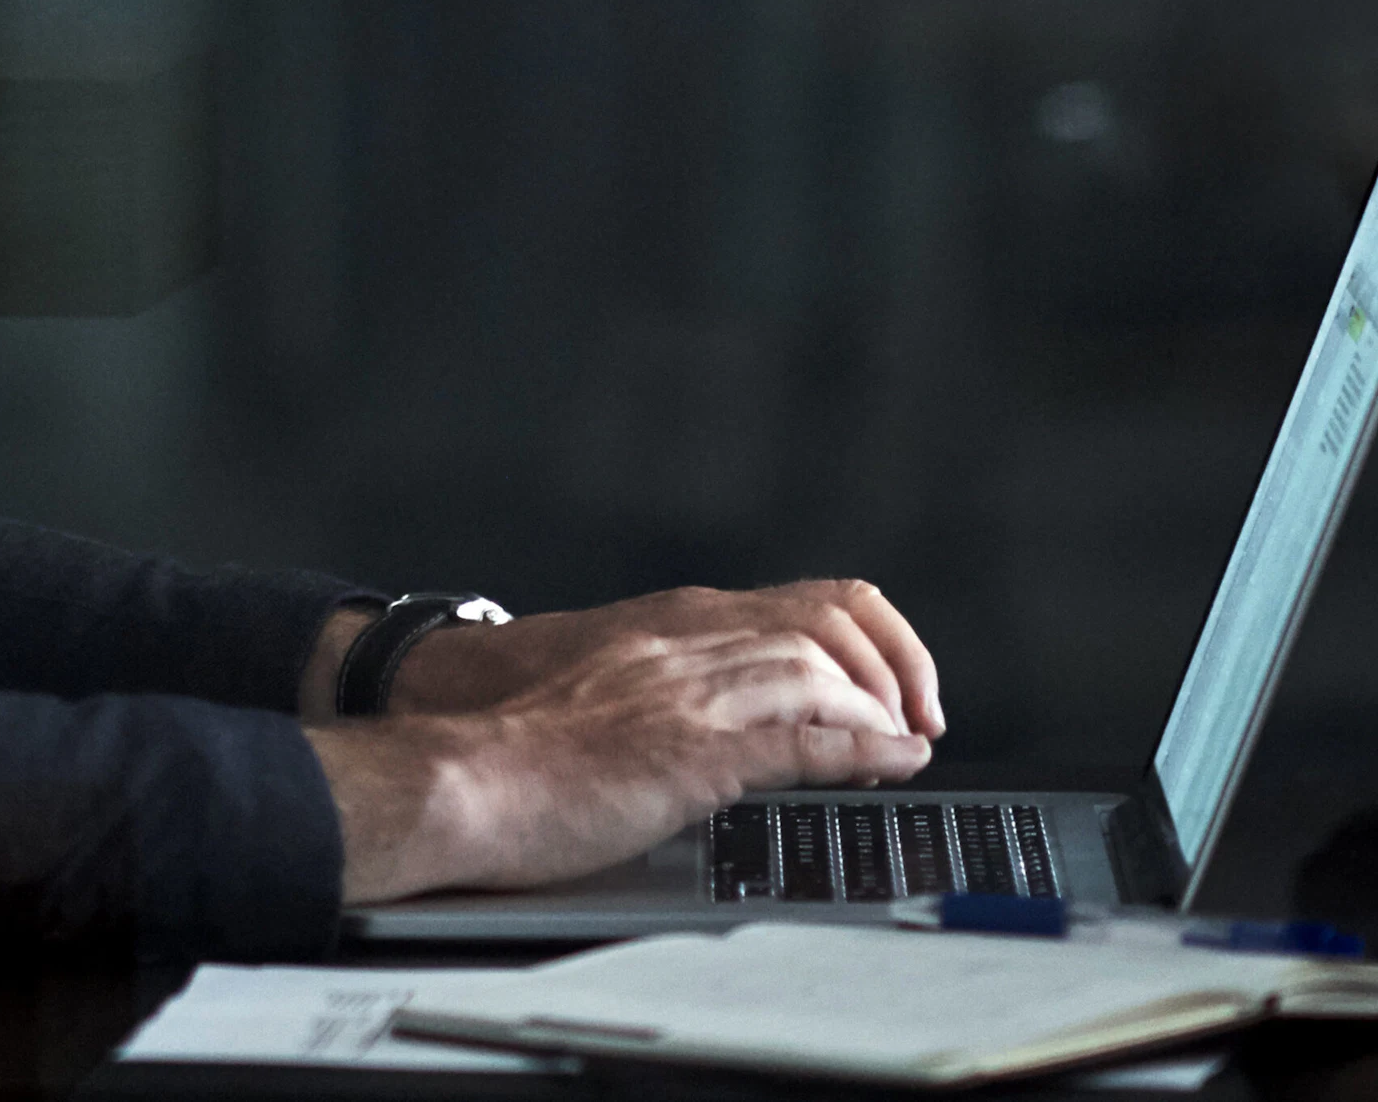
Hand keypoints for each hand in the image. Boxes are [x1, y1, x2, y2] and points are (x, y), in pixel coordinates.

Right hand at [389, 580, 945, 740]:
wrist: (461, 777)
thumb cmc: (516, 751)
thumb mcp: (609, 695)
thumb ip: (672, 693)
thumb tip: (736, 728)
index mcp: (670, 625)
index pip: (804, 601)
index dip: (869, 638)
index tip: (892, 686)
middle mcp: (689, 643)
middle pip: (829, 623)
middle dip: (893, 668)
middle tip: (916, 717)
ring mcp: (692, 694)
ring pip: (825, 672)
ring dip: (883, 710)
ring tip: (906, 745)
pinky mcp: (692, 751)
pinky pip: (804, 740)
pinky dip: (864, 751)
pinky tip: (892, 764)